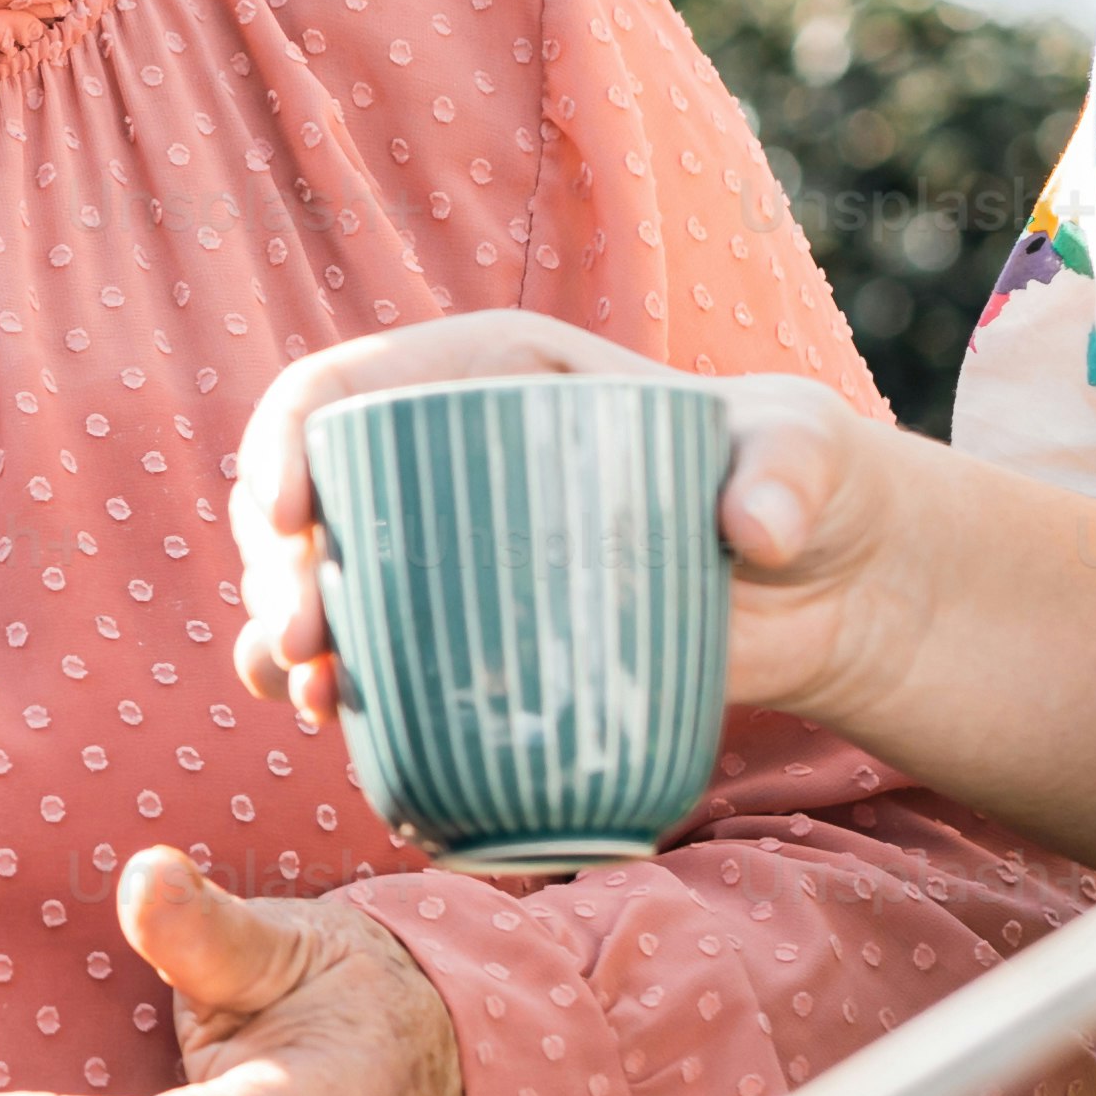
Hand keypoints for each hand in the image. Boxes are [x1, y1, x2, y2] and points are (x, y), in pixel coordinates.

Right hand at [225, 308, 856, 737]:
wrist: (820, 585)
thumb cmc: (799, 480)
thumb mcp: (801, 451)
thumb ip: (785, 469)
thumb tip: (752, 531)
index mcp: (488, 377)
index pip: (345, 389)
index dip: (286, 439)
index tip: (286, 514)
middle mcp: (441, 458)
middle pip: (304, 494)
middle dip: (274, 565)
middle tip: (302, 637)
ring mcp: (443, 554)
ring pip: (311, 579)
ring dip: (277, 632)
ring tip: (306, 687)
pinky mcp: (464, 635)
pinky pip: (362, 654)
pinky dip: (325, 685)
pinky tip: (326, 718)